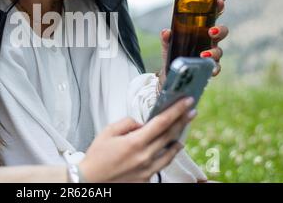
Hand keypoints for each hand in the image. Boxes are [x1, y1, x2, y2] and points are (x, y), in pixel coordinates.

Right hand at [79, 97, 196, 182]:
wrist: (91, 181)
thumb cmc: (97, 157)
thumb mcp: (108, 132)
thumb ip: (127, 123)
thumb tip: (141, 123)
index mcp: (135, 142)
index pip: (162, 122)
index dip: (176, 110)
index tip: (186, 102)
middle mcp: (145, 157)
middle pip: (170, 135)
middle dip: (182, 120)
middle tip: (191, 110)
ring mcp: (148, 169)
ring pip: (171, 151)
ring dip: (179, 136)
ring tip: (183, 126)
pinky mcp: (147, 178)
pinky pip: (163, 163)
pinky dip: (170, 152)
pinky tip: (173, 146)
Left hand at [159, 0, 228, 80]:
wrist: (171, 73)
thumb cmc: (173, 53)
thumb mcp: (168, 44)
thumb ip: (166, 38)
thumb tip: (166, 32)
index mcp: (201, 30)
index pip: (212, 17)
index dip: (218, 8)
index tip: (220, 2)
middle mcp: (209, 41)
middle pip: (222, 32)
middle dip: (220, 30)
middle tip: (211, 31)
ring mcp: (211, 54)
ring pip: (219, 51)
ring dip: (213, 52)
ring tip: (203, 54)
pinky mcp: (209, 67)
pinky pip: (216, 67)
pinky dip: (214, 68)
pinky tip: (210, 70)